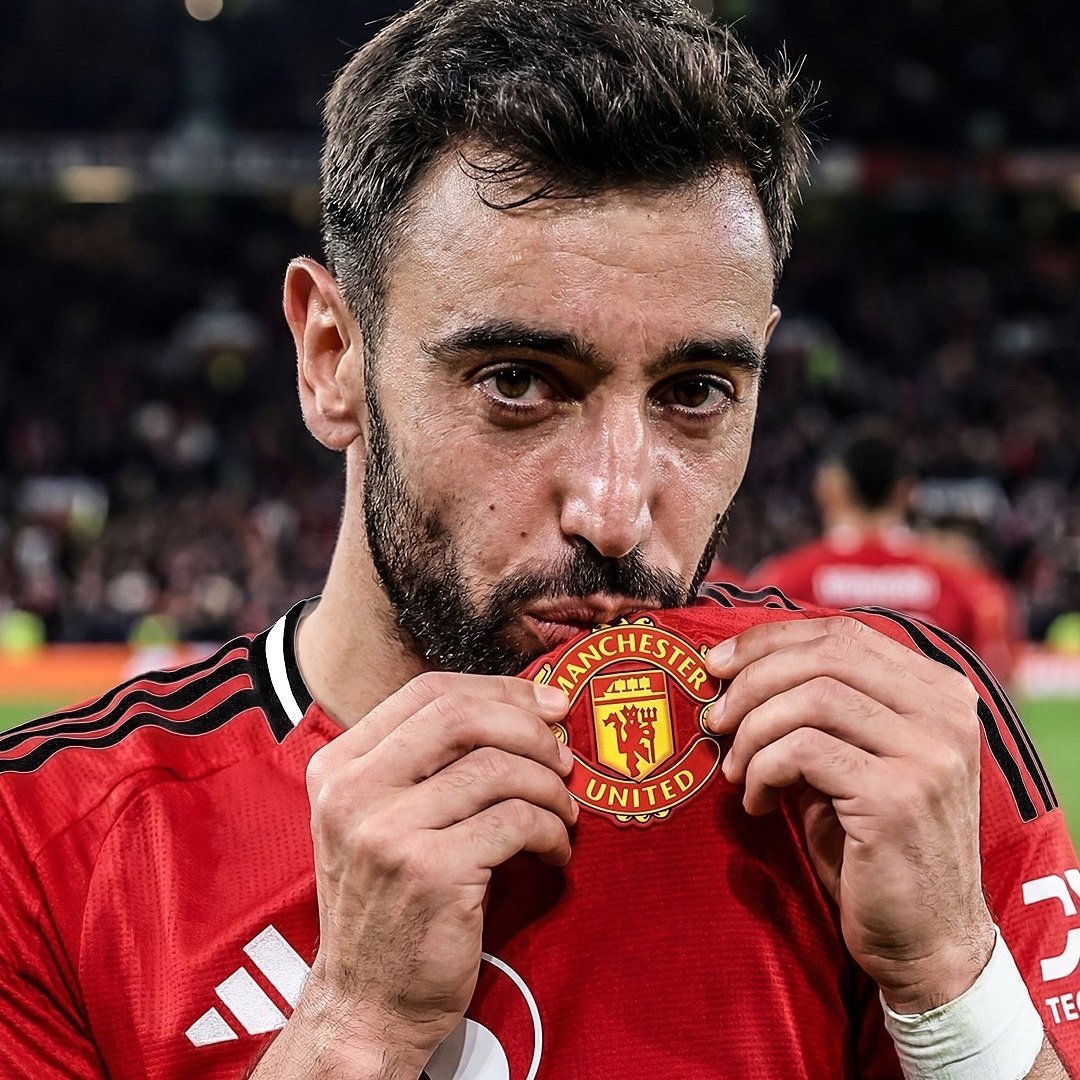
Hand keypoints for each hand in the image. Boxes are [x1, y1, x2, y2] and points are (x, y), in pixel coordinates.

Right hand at [281, 672, 575, 1076]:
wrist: (367, 1003)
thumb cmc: (390, 903)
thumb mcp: (381, 818)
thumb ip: (427, 763)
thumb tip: (523, 706)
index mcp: (339, 766)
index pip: (428, 692)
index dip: (499, 690)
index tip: (547, 705)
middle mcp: (352, 791)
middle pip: (460, 716)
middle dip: (529, 728)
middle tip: (564, 758)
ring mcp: (386, 832)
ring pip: (496, 768)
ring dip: (549, 787)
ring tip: (564, 814)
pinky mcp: (430, 873)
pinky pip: (515, 822)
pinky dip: (551, 829)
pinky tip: (555, 849)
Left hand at [704, 615, 994, 1013]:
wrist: (925, 939)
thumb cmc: (872, 844)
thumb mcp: (849, 758)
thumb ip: (816, 708)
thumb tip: (735, 665)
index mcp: (938, 691)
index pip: (843, 632)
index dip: (771, 639)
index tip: (720, 663)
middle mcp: (945, 713)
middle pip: (825, 655)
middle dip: (753, 678)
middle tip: (715, 716)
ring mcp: (929, 753)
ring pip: (811, 699)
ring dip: (753, 730)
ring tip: (735, 770)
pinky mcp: (898, 797)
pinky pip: (803, 752)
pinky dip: (762, 770)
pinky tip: (756, 802)